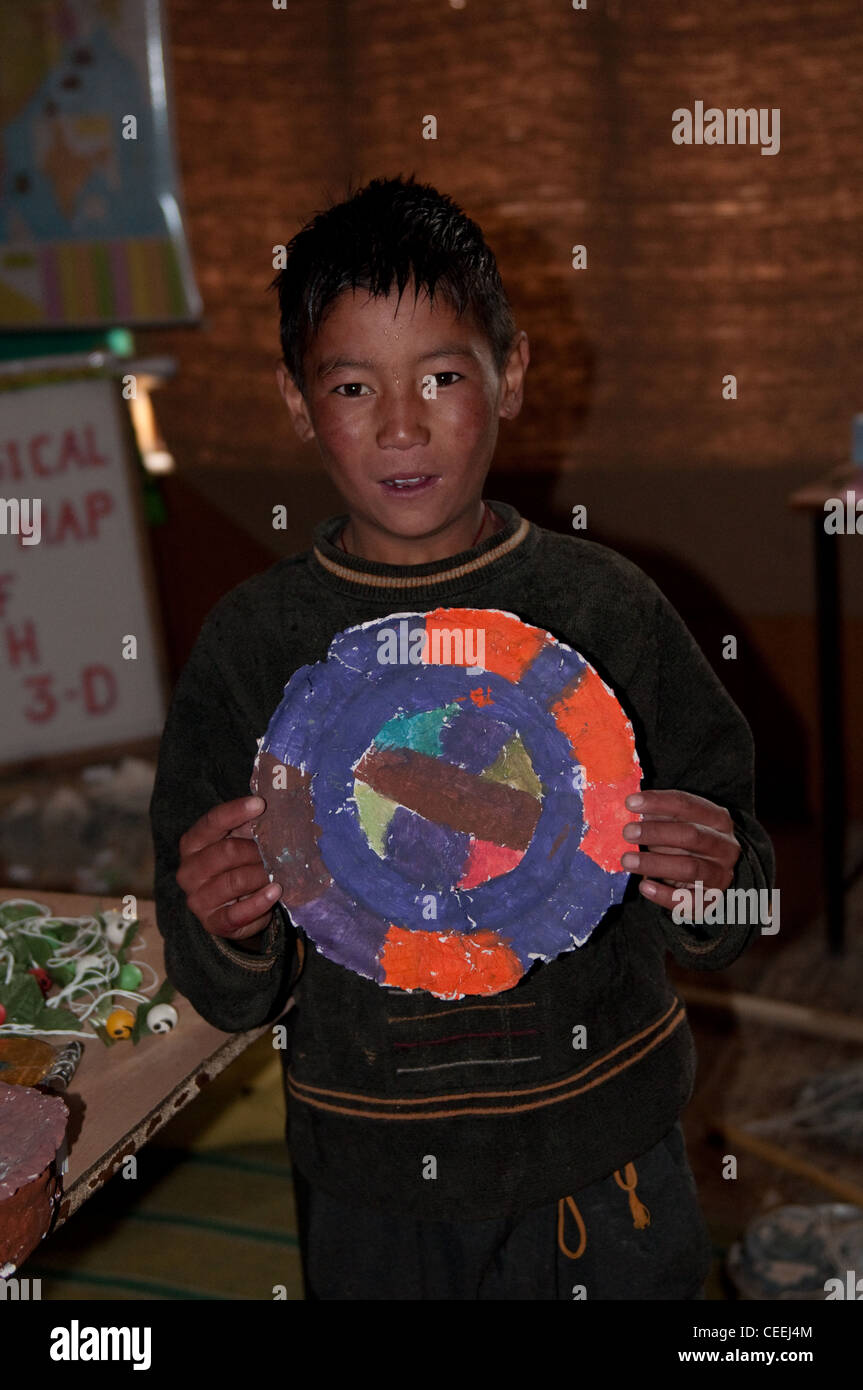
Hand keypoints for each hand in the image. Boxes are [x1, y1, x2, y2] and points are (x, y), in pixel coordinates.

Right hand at [176, 796, 282, 940]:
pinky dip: (259, 902)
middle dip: (256, 850)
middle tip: (280, 850)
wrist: (231, 907)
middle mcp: (189, 871)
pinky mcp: (213, 922)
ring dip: (261, 875)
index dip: (236, 811)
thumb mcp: (240, 841)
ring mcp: (198, 898)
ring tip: (282, 872)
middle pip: (226, 852)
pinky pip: (237, 913)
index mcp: (192, 844)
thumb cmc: (236, 865)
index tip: (261, 804)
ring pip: (234, 881)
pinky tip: (275, 892)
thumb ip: (249, 824)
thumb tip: (270, 805)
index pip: (212, 822)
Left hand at [620, 789, 740, 912]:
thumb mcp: (676, 824)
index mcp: (718, 819)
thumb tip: (631, 806)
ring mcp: (720, 874)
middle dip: (656, 833)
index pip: (688, 805)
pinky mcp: (710, 900)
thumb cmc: (685, 843)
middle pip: (691, 835)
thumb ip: (658, 815)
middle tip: (627, 833)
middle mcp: (725, 846)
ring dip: (655, 863)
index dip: (658, 802)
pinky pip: (688, 900)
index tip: (630, 803)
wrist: (707, 877)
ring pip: (689, 868)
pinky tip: (644, 886)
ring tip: (627, 860)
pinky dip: (663, 894)